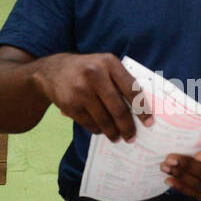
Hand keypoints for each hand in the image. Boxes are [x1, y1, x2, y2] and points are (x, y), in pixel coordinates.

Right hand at [31, 52, 151, 141]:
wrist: (52, 70)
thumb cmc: (87, 70)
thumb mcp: (104, 65)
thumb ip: (120, 80)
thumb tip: (141, 108)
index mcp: (109, 63)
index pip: (132, 89)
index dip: (142, 109)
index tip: (149, 123)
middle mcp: (95, 75)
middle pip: (118, 109)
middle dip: (127, 127)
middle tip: (131, 137)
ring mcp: (80, 90)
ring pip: (104, 119)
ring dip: (113, 132)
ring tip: (117, 137)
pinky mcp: (69, 104)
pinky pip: (89, 123)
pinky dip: (97, 129)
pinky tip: (101, 130)